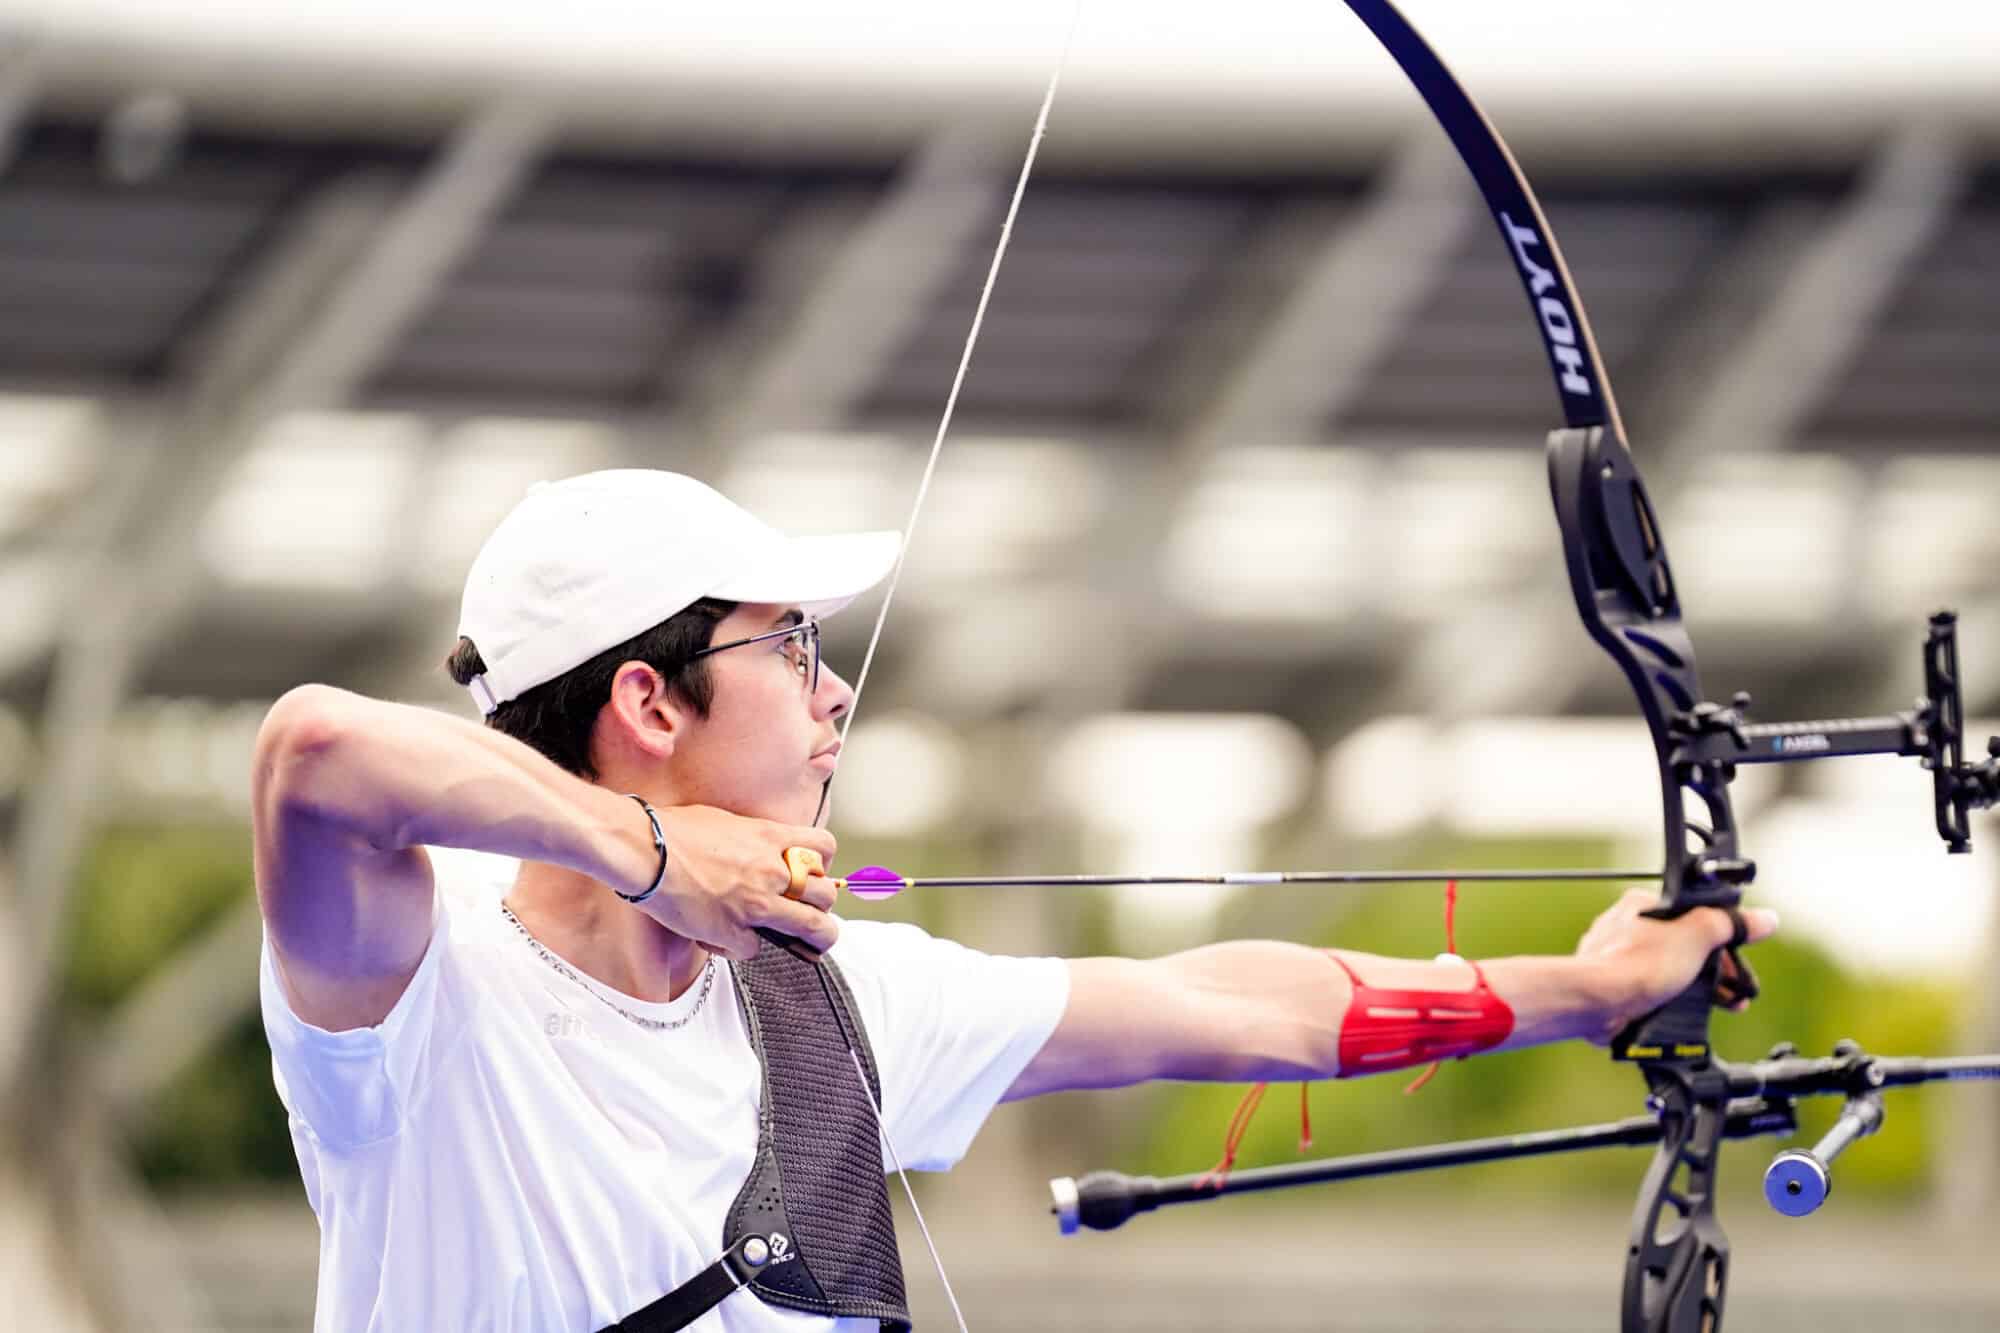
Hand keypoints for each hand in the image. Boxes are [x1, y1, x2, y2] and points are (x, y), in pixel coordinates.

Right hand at [619, 804, 841, 960]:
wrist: (644, 848)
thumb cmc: (675, 829)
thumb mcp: (727, 821)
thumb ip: (753, 839)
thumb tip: (761, 851)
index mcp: (770, 837)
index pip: (824, 847)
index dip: (823, 863)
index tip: (812, 872)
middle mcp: (771, 871)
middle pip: (826, 893)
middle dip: (823, 906)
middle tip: (814, 913)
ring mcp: (755, 903)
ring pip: (812, 927)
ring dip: (813, 938)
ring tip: (808, 944)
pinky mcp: (731, 931)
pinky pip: (754, 949)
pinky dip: (742, 947)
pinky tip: (727, 939)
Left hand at [1572, 888, 1779, 1044]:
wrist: (1594, 1001)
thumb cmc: (1635, 965)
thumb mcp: (1695, 937)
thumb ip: (1728, 925)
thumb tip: (1763, 918)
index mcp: (1645, 906)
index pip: (1694, 916)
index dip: (1723, 939)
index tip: (1739, 960)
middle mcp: (1628, 927)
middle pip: (1683, 946)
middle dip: (1714, 970)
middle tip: (1736, 992)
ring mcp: (1616, 957)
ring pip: (1668, 970)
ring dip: (1697, 989)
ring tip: (1723, 1006)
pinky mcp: (1612, 985)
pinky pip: (1650, 990)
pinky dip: (1671, 1001)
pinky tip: (1684, 1013)